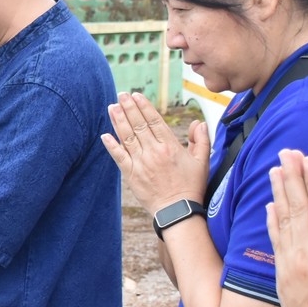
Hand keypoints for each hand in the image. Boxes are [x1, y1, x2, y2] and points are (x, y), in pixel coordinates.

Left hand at [100, 92, 208, 212]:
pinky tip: (105, 135)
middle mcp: (153, 152)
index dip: (144, 107)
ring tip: (112, 107)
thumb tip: (199, 123)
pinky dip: (111, 146)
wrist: (177, 211)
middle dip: (128, 108)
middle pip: (138, 125)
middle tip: (121, 95)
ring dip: (118, 121)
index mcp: (170, 146)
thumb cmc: (191, 187)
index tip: (136, 96)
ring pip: (127, 137)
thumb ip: (201, 140)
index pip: (154, 121)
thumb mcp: (202, 162)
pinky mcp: (131, 175)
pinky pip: (119, 157)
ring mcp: (141, 163)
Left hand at [265, 150, 307, 306]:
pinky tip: (269, 205)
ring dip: (280, 192)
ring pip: (284, 220)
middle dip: (295, 178)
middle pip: (301, 209)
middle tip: (289, 151)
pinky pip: (274, 241)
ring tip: (275, 168)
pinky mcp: (281, 276)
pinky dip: (271, 220)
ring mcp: (291, 266)